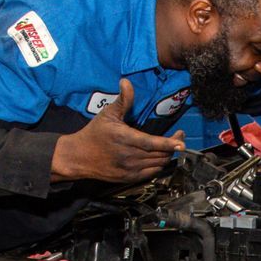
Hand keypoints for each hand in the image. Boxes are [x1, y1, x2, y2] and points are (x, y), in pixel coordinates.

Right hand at [50, 79, 183, 183]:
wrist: (79, 157)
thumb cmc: (94, 133)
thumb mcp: (107, 114)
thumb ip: (122, 100)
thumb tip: (126, 82)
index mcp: (125, 138)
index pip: (153, 143)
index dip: (169, 143)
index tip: (181, 140)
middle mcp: (129, 156)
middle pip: (160, 154)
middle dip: (173, 145)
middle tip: (178, 137)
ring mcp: (130, 169)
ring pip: (158, 164)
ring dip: (167, 155)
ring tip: (170, 145)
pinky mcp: (129, 178)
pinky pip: (151, 173)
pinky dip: (158, 165)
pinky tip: (159, 156)